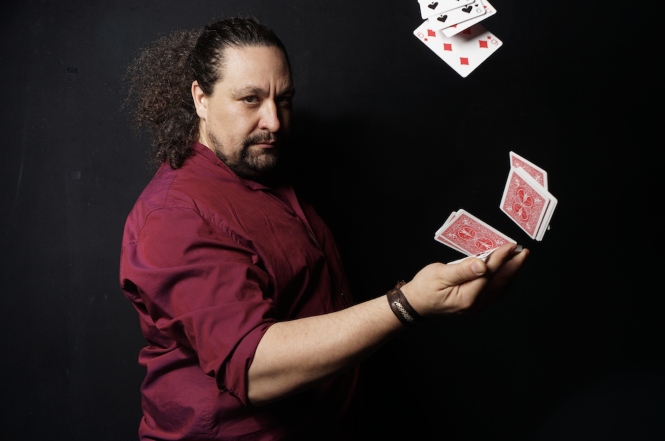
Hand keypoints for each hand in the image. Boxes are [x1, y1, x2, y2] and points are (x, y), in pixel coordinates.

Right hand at [400, 243, 528, 315]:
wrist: (416, 304)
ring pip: (500, 288)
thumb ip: (462, 270)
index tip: (510, 245)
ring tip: (518, 258)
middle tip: (523, 251)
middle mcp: (475, 304)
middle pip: (500, 283)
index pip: (489, 273)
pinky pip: (494, 291)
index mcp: (466, 296)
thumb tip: (483, 264)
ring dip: (510, 272)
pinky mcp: (475, 304)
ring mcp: (476, 306)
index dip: (501, 258)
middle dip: (513, 266)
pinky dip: (502, 279)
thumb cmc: (424, 287)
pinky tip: (505, 270)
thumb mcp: (439, 274)